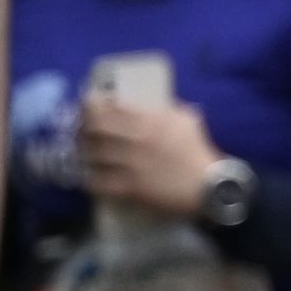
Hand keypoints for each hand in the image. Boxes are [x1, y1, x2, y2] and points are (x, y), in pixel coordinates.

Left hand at [67, 85, 220, 216]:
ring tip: (85, 152)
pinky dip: (90, 178)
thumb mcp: (186, 120)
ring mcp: (129, 165)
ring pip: (91, 154)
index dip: (92, 103)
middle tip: (83, 129)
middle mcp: (135, 140)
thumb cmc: (197, 151)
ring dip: (84, 152)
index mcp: (150, 121)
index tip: (88, 103)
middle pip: (95, 127)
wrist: (207, 187)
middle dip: (83, 125)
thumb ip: (166, 108)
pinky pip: (97, 181)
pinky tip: (90, 177)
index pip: (110, 106)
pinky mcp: (128, 187)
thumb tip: (147, 103)